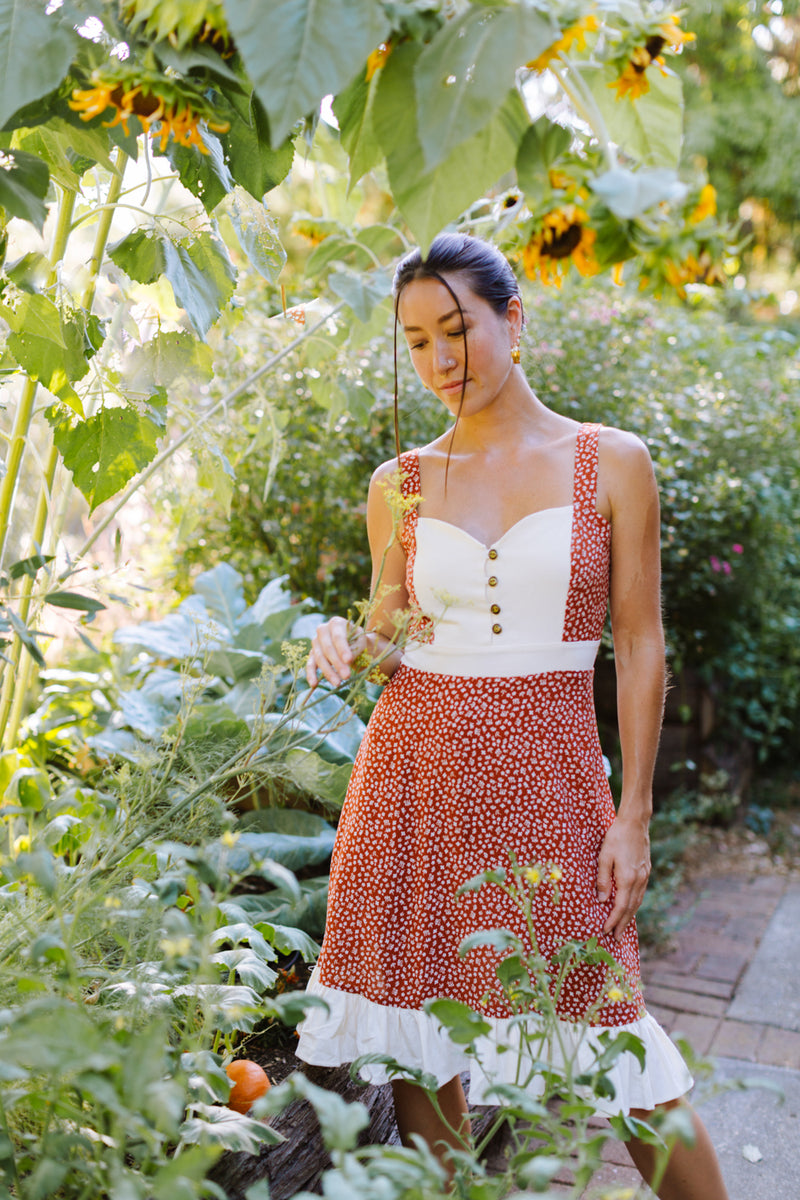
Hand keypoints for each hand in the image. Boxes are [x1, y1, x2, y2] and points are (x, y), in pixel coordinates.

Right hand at [306, 617, 365, 688]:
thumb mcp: (360, 641)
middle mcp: (322, 630)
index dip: (343, 649)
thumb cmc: (357, 640)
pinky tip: (314, 684)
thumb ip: (354, 648)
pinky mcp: (312, 654)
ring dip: (328, 672)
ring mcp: (316, 642)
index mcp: (336, 623)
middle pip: (328, 649)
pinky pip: (310, 664)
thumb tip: (346, 662)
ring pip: (319, 658)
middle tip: (346, 676)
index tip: (349, 661)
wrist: (351, 643)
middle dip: (337, 664)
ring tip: (338, 683)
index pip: (338, 637)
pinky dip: (311, 674)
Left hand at [596, 815, 650, 941]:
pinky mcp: (646, 871)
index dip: (613, 921)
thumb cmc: (616, 837)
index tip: (606, 931)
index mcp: (627, 878)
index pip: (620, 906)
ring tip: (623, 928)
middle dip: (623, 925)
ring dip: (629, 917)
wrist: (635, 823)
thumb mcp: (604, 857)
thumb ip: (603, 879)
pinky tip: (630, 908)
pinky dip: (634, 905)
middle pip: (631, 908)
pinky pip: (640, 894)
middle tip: (616, 939)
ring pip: (637, 902)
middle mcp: (639, 880)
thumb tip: (602, 900)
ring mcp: (644, 876)